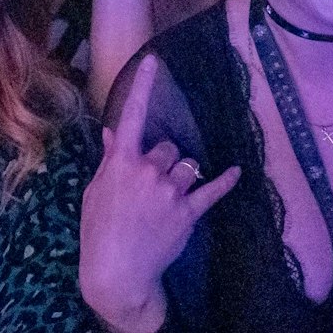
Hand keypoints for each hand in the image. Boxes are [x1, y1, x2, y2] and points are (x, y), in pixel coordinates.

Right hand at [80, 57, 240, 332]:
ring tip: (167, 197)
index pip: (133, 115)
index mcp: (121, 162)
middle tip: (150, 185)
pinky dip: (225, 182)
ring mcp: (170, 191)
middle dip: (163, 160)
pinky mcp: (188, 212)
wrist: (117, 272)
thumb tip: (113, 133)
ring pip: (187, 165)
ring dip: (181, 175)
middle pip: (168, 147)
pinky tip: (236, 173)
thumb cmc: (98, 232)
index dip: (142, 86)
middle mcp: (148, 170)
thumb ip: (109, 160)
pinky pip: (212, 190)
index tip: (153, 60)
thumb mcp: (95, 193)